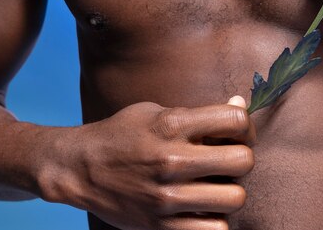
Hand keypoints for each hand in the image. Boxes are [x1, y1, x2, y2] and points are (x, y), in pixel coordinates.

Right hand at [41, 96, 255, 229]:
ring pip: (234, 199)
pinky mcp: (160, 226)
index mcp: (171, 125)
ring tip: (214, 185)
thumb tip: (239, 105)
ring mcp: (166, 196)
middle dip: (241, 157)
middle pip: (243, 161)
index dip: (244, 124)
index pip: (235, 119)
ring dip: (230, 191)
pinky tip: (202, 207)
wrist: (79, 167)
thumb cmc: (121, 134)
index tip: (234, 130)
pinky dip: (214, 219)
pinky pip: (214, 229)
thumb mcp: (155, 111)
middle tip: (227, 159)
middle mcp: (170, 160)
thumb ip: (199, 113)